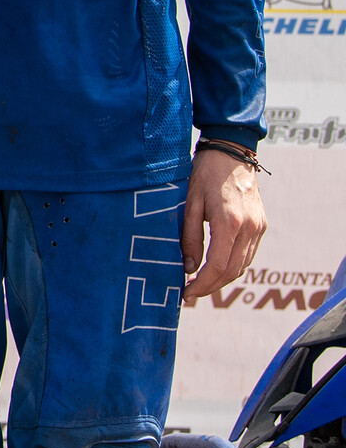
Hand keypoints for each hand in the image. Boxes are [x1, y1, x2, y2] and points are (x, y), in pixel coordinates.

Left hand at [182, 146, 265, 305]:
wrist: (231, 153)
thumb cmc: (204, 174)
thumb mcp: (189, 203)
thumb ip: (189, 237)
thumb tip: (189, 268)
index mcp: (229, 222)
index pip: (217, 265)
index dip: (202, 284)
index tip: (186, 293)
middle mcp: (249, 228)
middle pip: (232, 271)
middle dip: (211, 287)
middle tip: (190, 294)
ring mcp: (259, 228)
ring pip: (242, 265)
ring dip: (222, 279)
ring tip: (200, 285)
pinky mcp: (261, 225)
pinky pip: (248, 255)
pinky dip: (232, 266)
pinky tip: (216, 268)